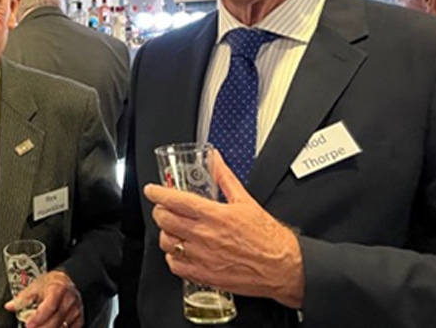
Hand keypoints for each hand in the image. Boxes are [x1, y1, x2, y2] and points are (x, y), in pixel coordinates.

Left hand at [4, 270, 82, 327]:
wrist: (67, 281)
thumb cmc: (51, 283)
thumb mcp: (36, 285)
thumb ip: (22, 298)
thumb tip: (9, 306)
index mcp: (58, 289)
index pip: (50, 306)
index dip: (39, 317)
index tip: (28, 324)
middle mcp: (69, 300)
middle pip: (56, 320)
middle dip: (42, 327)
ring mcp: (76, 311)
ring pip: (63, 327)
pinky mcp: (79, 319)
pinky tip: (49, 327)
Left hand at [143, 150, 304, 307]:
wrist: (283, 267)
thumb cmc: (269, 237)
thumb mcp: (246, 201)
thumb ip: (225, 178)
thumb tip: (215, 159)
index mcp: (215, 215)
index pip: (176, 200)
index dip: (158, 193)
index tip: (152, 190)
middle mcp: (205, 236)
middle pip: (166, 220)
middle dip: (159, 211)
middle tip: (163, 209)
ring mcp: (203, 257)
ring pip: (167, 243)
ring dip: (165, 233)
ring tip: (172, 229)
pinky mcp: (204, 275)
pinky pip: (175, 266)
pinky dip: (173, 257)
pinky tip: (180, 251)